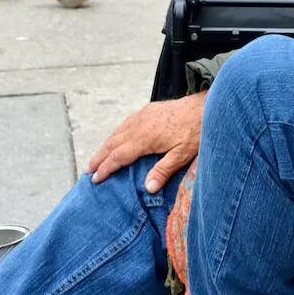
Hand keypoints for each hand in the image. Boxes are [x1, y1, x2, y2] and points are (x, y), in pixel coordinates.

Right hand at [87, 91, 206, 192]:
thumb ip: (163, 170)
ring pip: (117, 132)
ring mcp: (142, 115)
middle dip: (99, 157)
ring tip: (98, 157)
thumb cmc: (195, 131)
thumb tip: (147, 188)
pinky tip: (116, 138)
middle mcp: (138, 125)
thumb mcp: (182, 155)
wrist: (205, 106)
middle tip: (88, 170)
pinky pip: (125, 123)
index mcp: (144, 138)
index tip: (95, 179)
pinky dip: (116, 133)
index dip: (106, 168)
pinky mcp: (148, 110)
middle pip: (112, 143)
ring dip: (105, 145)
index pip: (118, 156)